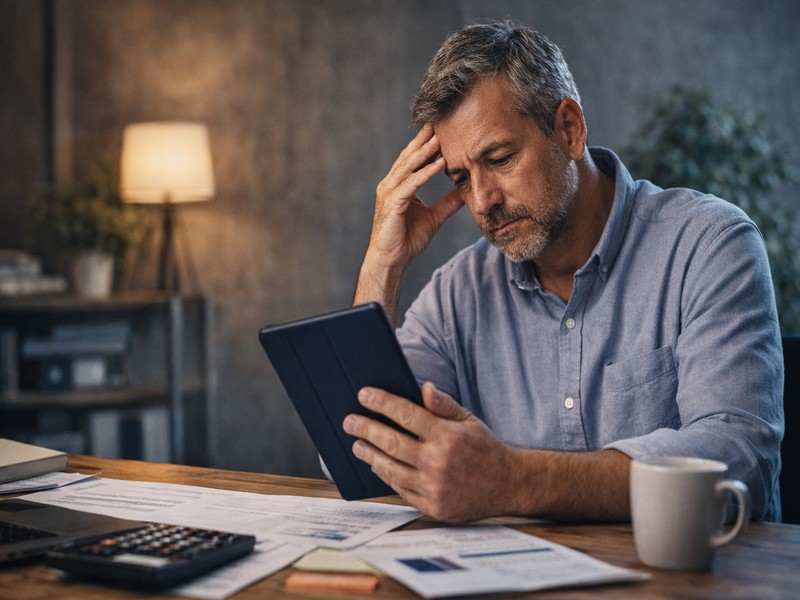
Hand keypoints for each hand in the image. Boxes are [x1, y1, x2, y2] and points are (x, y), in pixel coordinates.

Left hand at [342, 382, 518, 522]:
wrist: (507, 486)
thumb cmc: (485, 448)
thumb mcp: (469, 420)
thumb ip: (443, 405)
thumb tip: (423, 387)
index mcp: (448, 436)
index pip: (407, 415)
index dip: (382, 403)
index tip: (364, 395)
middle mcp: (439, 462)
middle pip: (391, 442)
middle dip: (366, 428)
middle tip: (349, 421)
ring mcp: (434, 487)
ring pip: (390, 468)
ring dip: (369, 454)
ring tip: (357, 444)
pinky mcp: (432, 506)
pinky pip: (400, 489)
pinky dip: (385, 475)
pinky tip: (376, 464)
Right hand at [354, 126, 462, 319]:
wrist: (390, 261)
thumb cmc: (406, 241)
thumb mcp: (433, 218)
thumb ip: (447, 204)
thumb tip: (464, 193)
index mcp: (399, 185)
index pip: (414, 159)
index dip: (427, 143)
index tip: (444, 128)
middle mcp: (391, 184)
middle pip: (410, 156)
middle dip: (426, 139)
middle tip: (442, 120)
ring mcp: (389, 192)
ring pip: (410, 165)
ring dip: (427, 151)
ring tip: (442, 136)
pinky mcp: (392, 203)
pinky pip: (411, 183)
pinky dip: (426, 173)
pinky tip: (440, 164)